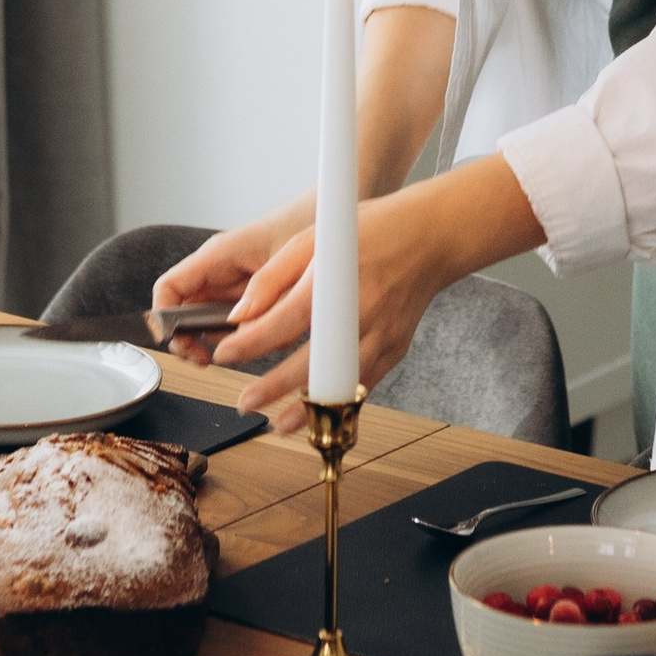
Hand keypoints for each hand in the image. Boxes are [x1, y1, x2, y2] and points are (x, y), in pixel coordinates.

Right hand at [151, 208, 311, 359]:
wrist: (324, 220)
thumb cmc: (303, 227)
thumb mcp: (287, 265)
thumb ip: (266, 298)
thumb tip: (242, 333)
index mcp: (216, 256)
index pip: (169, 287)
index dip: (163, 317)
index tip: (177, 342)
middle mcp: (217, 271)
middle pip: (182, 312)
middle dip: (190, 340)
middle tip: (205, 358)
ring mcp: (231, 286)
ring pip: (208, 324)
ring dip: (224, 341)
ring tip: (247, 345)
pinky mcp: (248, 299)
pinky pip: (235, 326)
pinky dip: (247, 337)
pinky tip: (267, 336)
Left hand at [210, 191, 449, 433]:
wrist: (429, 238)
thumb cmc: (371, 232)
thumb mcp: (312, 239)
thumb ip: (272, 277)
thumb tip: (241, 313)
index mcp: (333, 282)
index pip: (282, 322)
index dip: (250, 343)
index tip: (226, 355)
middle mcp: (359, 313)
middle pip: (312, 361)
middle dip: (273, 386)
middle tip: (246, 401)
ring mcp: (381, 335)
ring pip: (341, 383)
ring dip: (309, 407)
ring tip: (281, 422)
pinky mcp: (395, 349)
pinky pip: (364, 384)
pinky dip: (340, 401)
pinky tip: (317, 411)